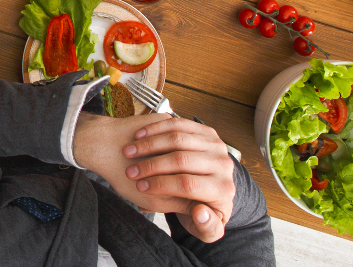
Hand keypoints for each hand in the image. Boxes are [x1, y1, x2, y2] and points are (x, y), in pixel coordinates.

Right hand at [123, 118, 237, 241]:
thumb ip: (204, 226)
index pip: (187, 184)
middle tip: (130, 171)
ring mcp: (216, 144)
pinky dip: (154, 129)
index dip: (160, 185)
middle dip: (150, 165)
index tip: (140, 187)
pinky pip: (177, 124)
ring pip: (177, 138)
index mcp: (223, 189)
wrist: (206, 187)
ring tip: (128, 152)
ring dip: (148, 144)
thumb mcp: (204, 228)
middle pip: (181, 159)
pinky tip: (138, 137)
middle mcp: (223, 164)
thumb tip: (200, 213)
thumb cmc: (198, 210)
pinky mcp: (207, 131)